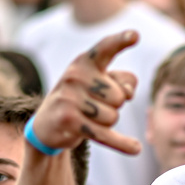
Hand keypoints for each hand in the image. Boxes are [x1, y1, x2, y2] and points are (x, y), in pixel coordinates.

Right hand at [28, 31, 140, 154]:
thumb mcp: (100, 84)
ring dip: (107, 122)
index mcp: (84, 62)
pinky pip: (105, 134)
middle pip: (120, 97)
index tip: (136, 35)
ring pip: (113, 117)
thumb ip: (123, 82)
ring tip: (89, 117)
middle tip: (95, 106)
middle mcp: (75, 76)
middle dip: (114, 106)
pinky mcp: (69, 121)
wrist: (48, 123)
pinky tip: (136, 149)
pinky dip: (121, 144)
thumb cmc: (82, 98)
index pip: (105, 48)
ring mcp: (69, 98)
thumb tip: (128, 92)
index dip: (121, 41)